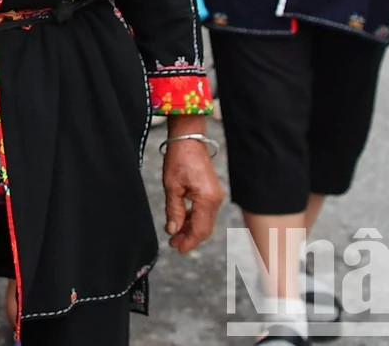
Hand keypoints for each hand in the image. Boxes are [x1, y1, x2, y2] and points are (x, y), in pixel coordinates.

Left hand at [161, 124, 223, 253]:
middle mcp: (215, 200)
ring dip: (191, 229)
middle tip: (173, 244)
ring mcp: (215, 196)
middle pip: (205, 228)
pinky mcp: (212, 192)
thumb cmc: (179, 159)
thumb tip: (173, 230)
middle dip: (190, 238)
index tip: (177, 248)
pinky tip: (182, 222)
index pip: (200, 230)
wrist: (189, 140)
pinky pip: (205, 212)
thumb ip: (174, 211)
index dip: (189, 242)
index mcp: (207, 200)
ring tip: (175, 235)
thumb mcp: (172, 186)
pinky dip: (194, 219)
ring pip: (205, 221)